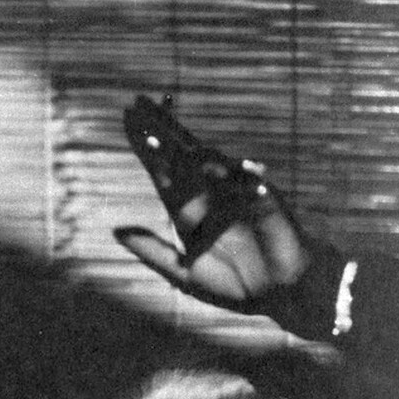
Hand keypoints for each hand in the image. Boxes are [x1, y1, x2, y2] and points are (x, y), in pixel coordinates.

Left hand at [113, 96, 341, 353]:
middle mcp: (211, 196)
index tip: (127, 120)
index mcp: (189, 212)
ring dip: (191, 150)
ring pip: (212, 164)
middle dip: (161, 132)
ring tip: (168, 135)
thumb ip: (153, 252)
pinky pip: (248, 186)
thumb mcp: (185, 273)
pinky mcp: (265, 203)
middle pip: (182, 157)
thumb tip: (116, 233)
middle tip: (139, 104)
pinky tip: (213, 166)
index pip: (163, 173)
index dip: (146, 149)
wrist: (281, 294)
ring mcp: (239, 195)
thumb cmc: (237, 285)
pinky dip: (233, 176)